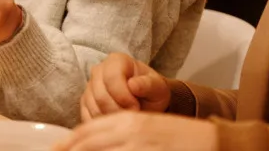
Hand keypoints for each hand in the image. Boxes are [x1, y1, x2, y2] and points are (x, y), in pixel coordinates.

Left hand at [53, 111, 217, 150]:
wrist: (211, 143)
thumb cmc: (178, 136)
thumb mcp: (145, 127)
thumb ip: (121, 133)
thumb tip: (91, 142)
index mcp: (127, 119)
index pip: (86, 130)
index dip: (68, 143)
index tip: (57, 149)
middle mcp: (129, 131)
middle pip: (86, 144)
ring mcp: (138, 147)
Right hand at [82, 53, 170, 120]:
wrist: (146, 101)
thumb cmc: (152, 91)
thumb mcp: (158, 87)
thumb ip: (148, 85)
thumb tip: (133, 85)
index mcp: (116, 60)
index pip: (112, 78)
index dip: (123, 97)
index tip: (136, 107)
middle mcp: (98, 70)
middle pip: (100, 96)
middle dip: (118, 111)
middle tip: (132, 116)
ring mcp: (89, 86)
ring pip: (93, 108)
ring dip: (111, 118)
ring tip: (126, 119)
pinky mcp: (85, 102)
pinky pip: (88, 116)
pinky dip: (102, 124)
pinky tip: (116, 122)